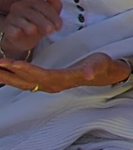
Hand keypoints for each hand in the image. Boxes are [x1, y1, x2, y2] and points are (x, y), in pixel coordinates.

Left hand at [0, 52, 121, 93]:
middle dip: (9, 74)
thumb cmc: (101, 66)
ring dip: (8, 77)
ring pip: (23, 83)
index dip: (25, 70)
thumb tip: (87, 75)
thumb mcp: (100, 64)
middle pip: (26, 81)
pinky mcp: (46, 83)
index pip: (40, 75)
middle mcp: (52, 85)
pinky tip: (5, 71)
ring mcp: (48, 86)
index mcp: (63, 80)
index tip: (11, 63)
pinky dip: (14, 77)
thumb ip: (93, 69)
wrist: (104, 74)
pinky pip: (26, 82)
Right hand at [1, 0, 62, 57]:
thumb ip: (54, 1)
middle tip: (52, 30)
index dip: (52, 16)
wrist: (25, 38)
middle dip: (45, 22)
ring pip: (22, 20)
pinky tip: (21, 32)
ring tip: (42, 33)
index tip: (59, 26)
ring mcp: (12, 16)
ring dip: (33, 27)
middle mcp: (19, 6)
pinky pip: (11, 28)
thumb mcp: (49, 14)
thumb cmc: (39, 23)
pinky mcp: (7, 28)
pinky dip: (16, 30)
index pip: (42, 5)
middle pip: (33, 13)